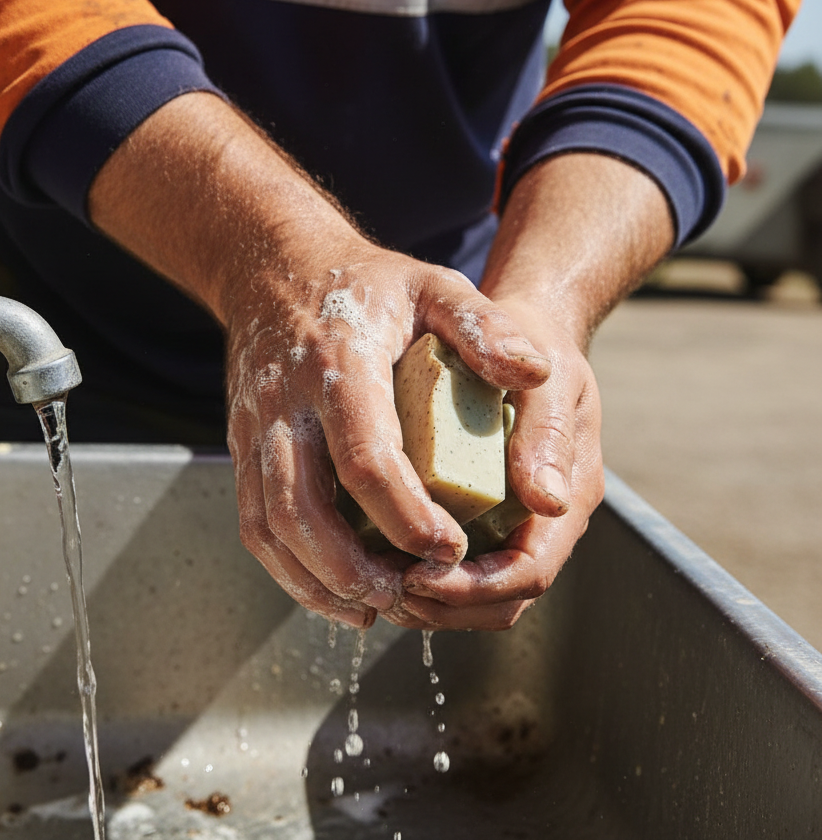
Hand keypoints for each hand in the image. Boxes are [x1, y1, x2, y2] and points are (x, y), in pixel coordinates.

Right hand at [225, 243, 550, 627]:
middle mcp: (285, 403)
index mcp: (337, 365)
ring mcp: (254, 427)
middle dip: (351, 566)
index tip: (450, 549)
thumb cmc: (366, 284)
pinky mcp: (241, 446)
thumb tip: (536, 372)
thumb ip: (482, 326)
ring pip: (268, 523)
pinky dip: (286, 568)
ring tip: (371, 608)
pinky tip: (331, 591)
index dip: (405, 515)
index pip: (364, 457)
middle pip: (301, 505)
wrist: (274, 269)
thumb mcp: (433, 284)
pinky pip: (252, 520)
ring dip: (314, 579)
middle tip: (408, 595)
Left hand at [394, 298, 603, 629]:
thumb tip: (548, 500)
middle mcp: (539, 522)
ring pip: (472, 593)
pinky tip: (371, 553)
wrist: (523, 331)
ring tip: (370, 578)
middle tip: (383, 590)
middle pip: (497, 601)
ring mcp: (509, 521)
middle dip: (442, 606)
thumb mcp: (548, 381)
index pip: (527, 574)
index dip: (474, 588)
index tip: (419, 576)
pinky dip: (415, 570)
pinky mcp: (478, 511)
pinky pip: (452, 562)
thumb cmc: (537, 348)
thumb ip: (547, 435)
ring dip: (424, 598)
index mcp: (566, 499)